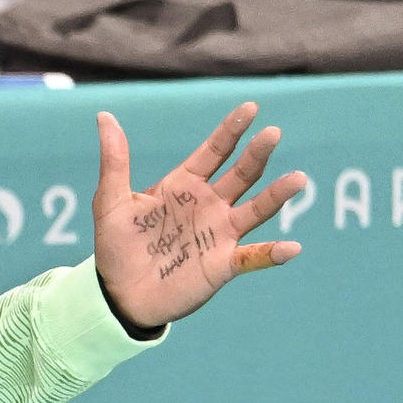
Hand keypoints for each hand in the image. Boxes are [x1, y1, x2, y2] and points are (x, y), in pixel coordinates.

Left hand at [91, 102, 304, 328]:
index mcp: (184, 185)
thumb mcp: (111, 201)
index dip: (231, 130)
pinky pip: (254, 258)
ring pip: (256, 210)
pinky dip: (273, 254)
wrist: (118, 294)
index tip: (250, 108)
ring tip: (298, 179)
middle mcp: (210, 205)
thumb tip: (103, 116)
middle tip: (273, 133)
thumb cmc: (116, 246)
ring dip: (277, 195)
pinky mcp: (223, 264)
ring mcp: (220, 234)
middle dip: (257, 154)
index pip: (214, 151)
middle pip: (241, 174)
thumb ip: (114, 160)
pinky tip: (292, 247)